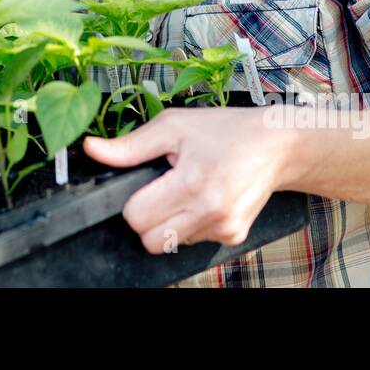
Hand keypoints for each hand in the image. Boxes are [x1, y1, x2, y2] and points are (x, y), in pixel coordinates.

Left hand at [82, 107, 295, 253]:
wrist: (276, 145)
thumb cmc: (226, 130)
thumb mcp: (174, 126)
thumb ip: (130, 145)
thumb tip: (92, 150)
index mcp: (191, 182)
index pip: (137, 218)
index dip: (132, 202)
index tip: (146, 185)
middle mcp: (210, 211)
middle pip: (150, 240)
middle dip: (147, 218)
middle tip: (162, 190)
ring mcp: (224, 228)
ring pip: (171, 244)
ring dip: (170, 222)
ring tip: (187, 188)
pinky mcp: (233, 236)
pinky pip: (193, 241)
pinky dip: (191, 223)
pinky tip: (204, 198)